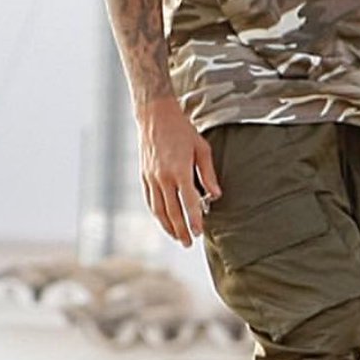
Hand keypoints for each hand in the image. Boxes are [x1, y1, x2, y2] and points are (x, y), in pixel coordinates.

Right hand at [136, 97, 221, 246]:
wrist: (155, 116)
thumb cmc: (182, 130)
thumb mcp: (201, 148)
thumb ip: (208, 174)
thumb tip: (216, 195)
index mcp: (180, 170)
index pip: (188, 202)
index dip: (194, 220)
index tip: (199, 233)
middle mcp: (163, 177)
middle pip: (172, 211)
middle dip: (181, 230)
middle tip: (189, 243)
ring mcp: (151, 178)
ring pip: (159, 210)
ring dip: (168, 226)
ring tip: (177, 238)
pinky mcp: (144, 176)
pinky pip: (150, 201)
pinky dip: (157, 214)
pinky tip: (164, 221)